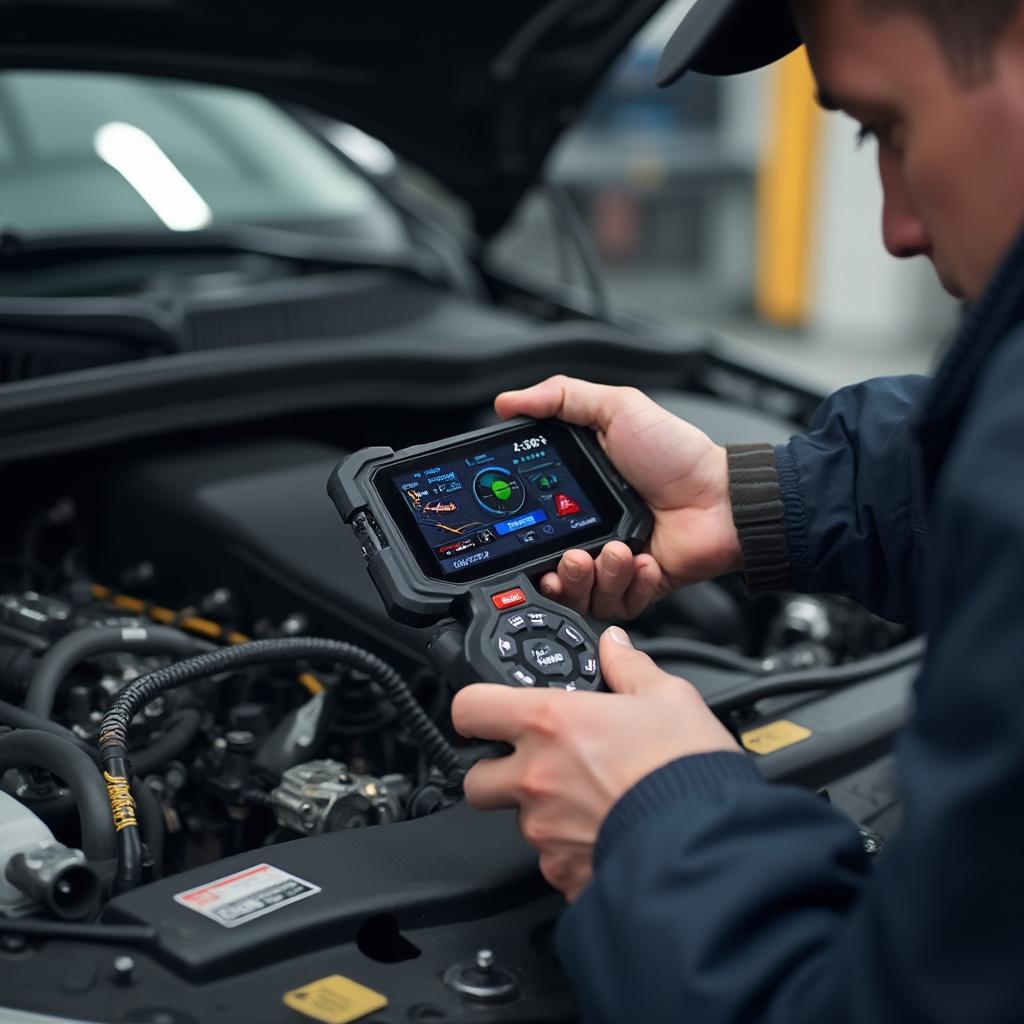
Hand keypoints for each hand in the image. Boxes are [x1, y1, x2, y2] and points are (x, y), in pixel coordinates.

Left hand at [452, 626, 740, 901]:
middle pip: (476, 777)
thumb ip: (628, 666)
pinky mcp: (560, 872)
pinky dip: (568, 847)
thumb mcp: (668, 697)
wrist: (709, 843)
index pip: (470, 708)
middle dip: (497, 770)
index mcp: (552, 723)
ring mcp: (543, 830)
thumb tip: (614, 645)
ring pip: (518, 820)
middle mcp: (536, 777)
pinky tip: (604, 831)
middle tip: (535, 763)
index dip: (475, 708)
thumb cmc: (688, 769)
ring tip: (590, 800)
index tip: (488, 712)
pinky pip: (549, 858)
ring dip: (541, 810)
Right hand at [495, 376, 740, 618]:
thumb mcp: (617, 409)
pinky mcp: (637, 587)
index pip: (531, 520)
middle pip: (551, 568)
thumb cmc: (677, 456)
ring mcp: (613, 562)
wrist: (724, 499)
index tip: (520, 533)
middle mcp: (589, 530)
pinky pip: (616, 605)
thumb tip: (509, 401)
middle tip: (574, 554)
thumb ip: (561, 398)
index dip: (520, 533)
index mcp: (577, 493)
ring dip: (593, 577)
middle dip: (559, 569)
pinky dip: (627, 586)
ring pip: (581, 594)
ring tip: (615, 553)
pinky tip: (643, 562)